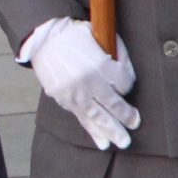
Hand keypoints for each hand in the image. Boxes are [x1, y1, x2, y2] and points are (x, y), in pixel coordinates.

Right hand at [22, 16, 139, 149]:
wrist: (42, 37)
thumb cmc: (74, 34)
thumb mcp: (99, 35)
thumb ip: (116, 52)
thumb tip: (127, 70)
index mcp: (100, 64)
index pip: (124, 84)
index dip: (129, 86)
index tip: (126, 85)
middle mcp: (88, 82)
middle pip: (114, 105)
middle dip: (126, 117)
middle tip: (135, 125)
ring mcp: (74, 93)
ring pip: (97, 116)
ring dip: (112, 131)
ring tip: (123, 142)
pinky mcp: (63, 99)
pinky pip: (81, 118)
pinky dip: (93, 131)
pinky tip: (102, 142)